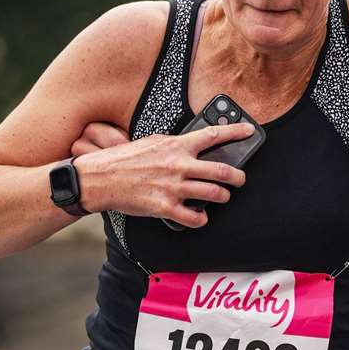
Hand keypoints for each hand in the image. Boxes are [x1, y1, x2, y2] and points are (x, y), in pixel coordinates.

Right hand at [72, 121, 252, 228]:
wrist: (99, 179)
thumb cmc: (124, 160)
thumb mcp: (152, 144)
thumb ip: (175, 146)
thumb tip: (194, 148)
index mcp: (175, 146)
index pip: (213, 135)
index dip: (235, 132)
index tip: (249, 130)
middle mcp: (178, 165)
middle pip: (222, 170)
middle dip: (238, 176)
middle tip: (241, 179)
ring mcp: (174, 187)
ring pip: (215, 194)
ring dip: (223, 197)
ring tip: (222, 197)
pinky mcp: (166, 207)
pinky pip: (196, 218)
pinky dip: (202, 219)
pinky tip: (200, 217)